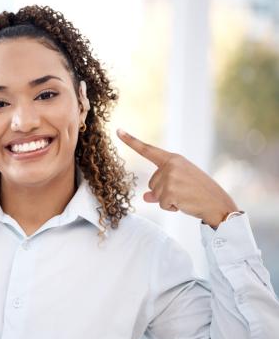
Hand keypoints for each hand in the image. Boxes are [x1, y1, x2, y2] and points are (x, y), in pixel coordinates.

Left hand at [117, 129, 238, 227]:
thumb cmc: (200, 193)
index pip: (148, 150)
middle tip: (184, 192)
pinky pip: (162, 204)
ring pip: (155, 195)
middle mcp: (171, 165)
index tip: (118, 130)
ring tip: (186, 197)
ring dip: (168, 201)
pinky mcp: (170, 191)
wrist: (218, 203)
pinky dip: (171, 208)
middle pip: (151, 183)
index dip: (131, 141)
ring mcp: (170, 177)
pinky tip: (185, 204)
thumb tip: (145, 197)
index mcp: (173, 159)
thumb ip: (160, 188)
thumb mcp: (180, 185)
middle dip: (164, 192)